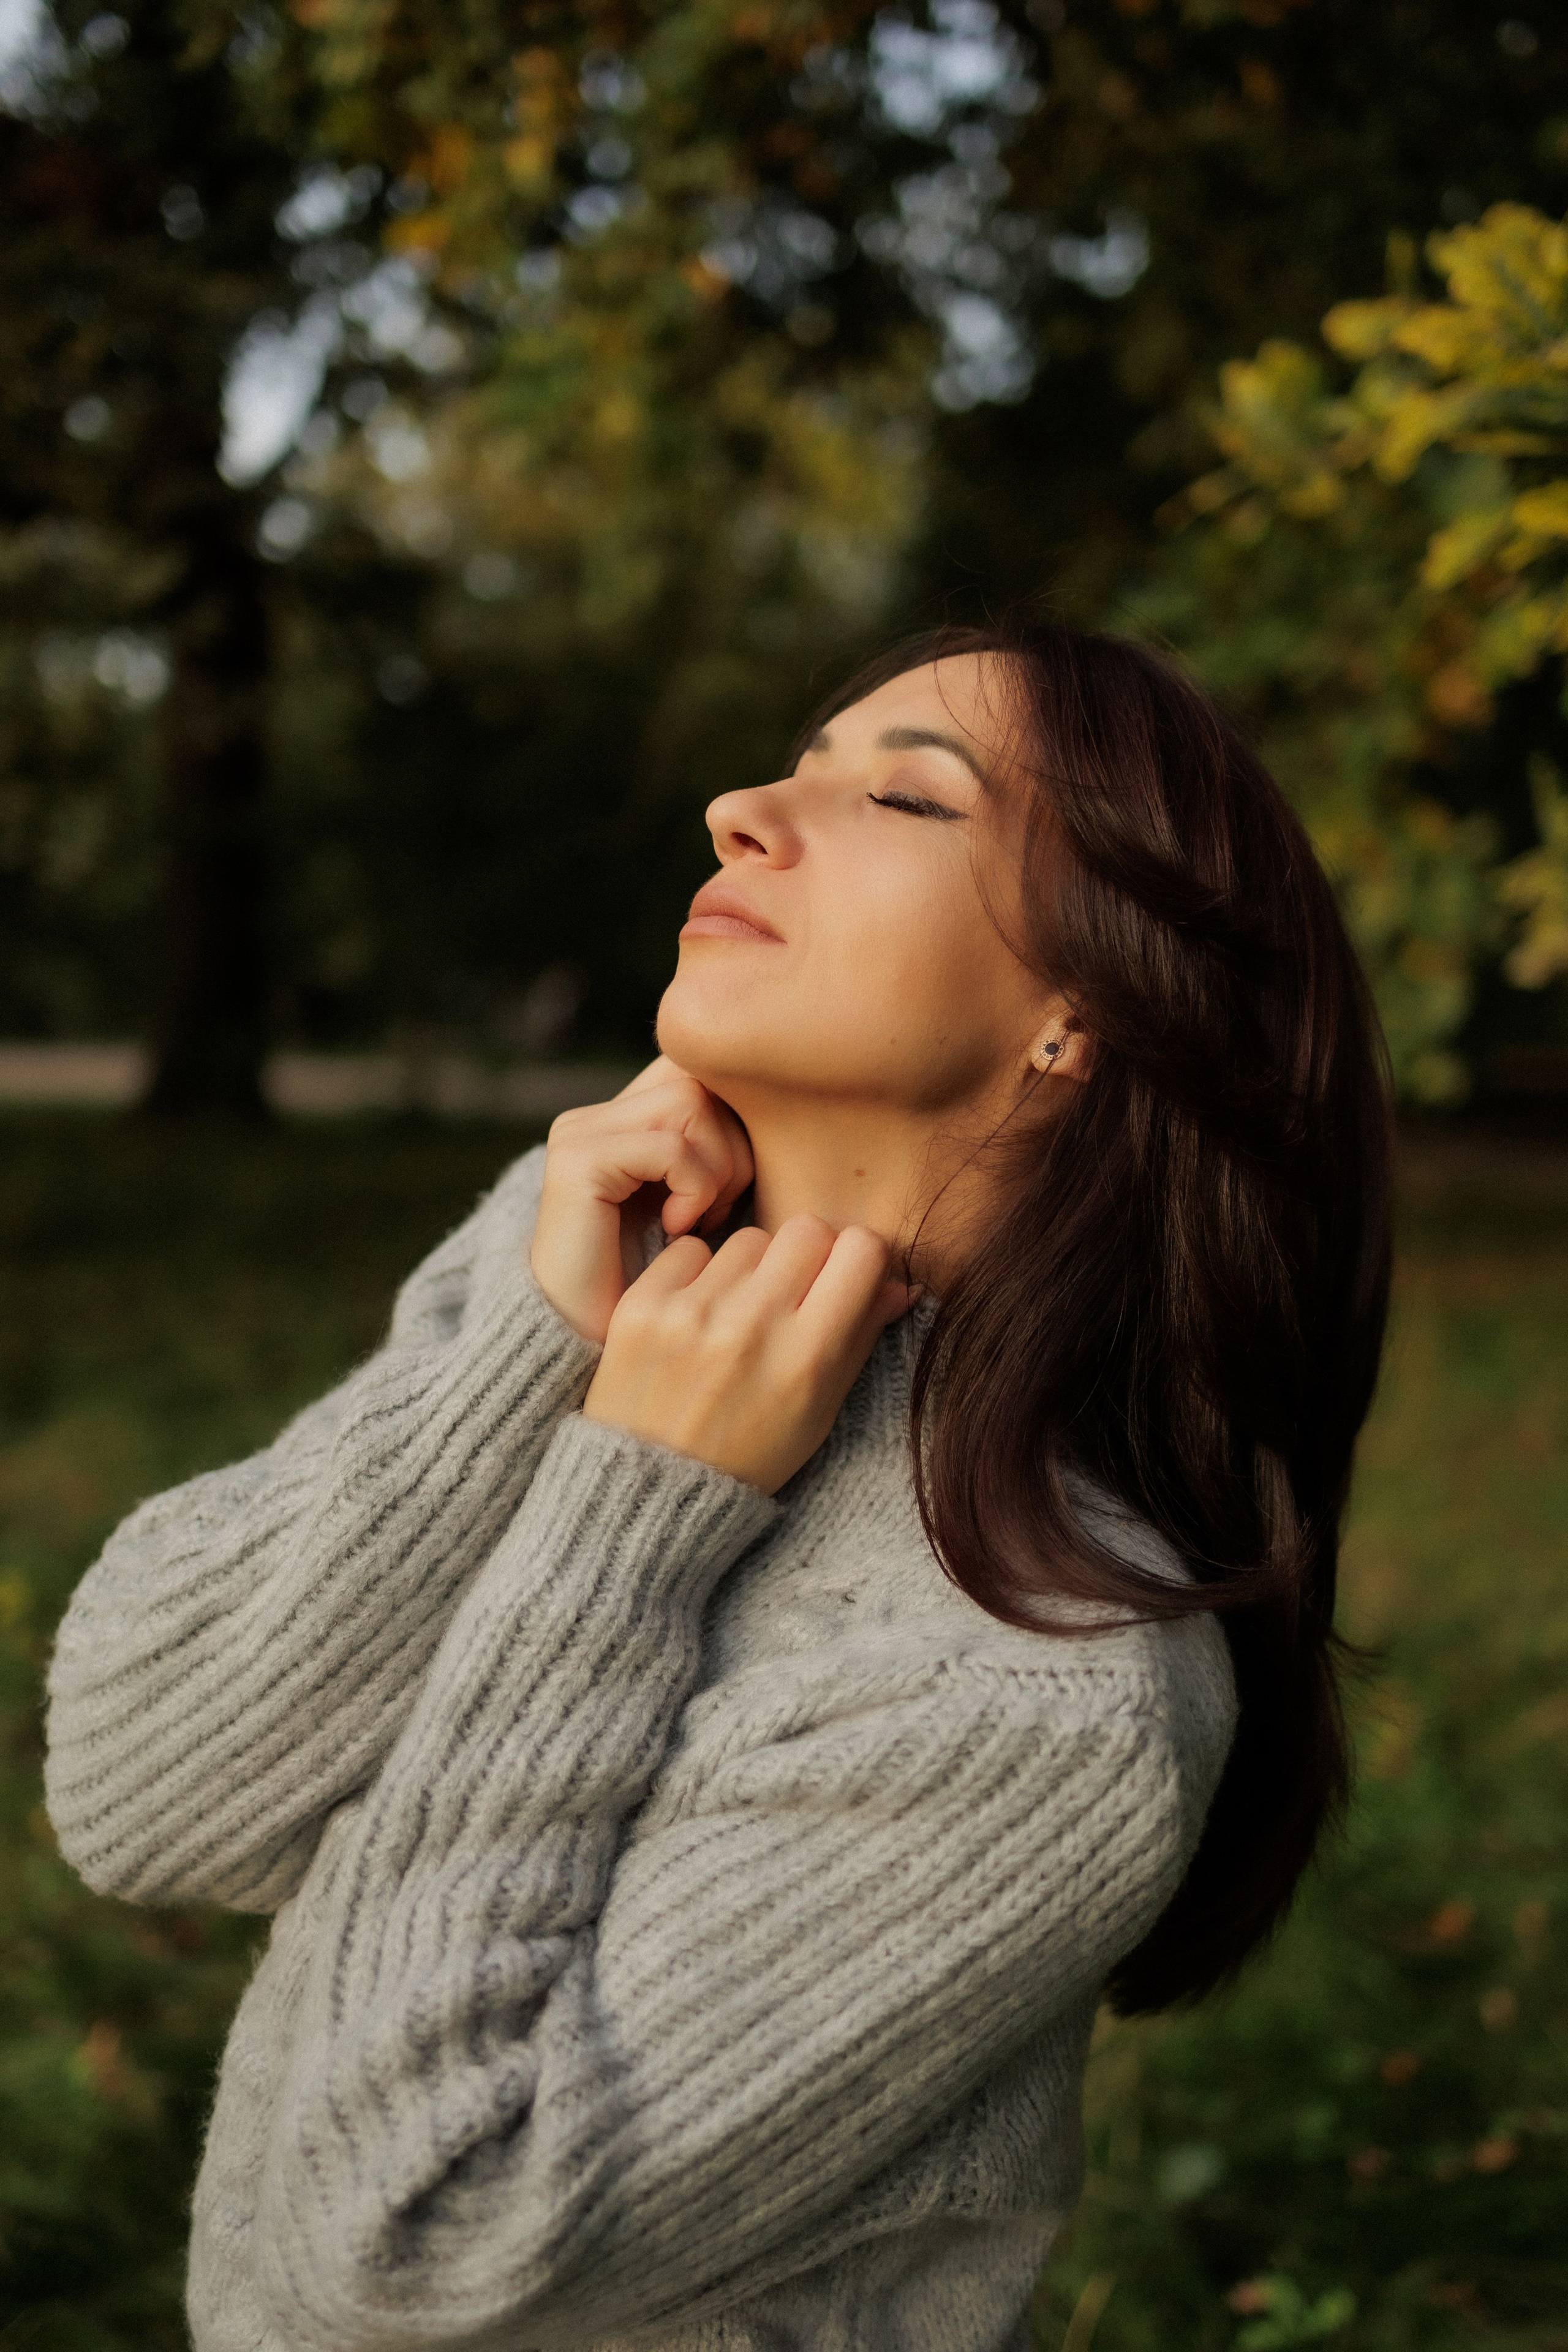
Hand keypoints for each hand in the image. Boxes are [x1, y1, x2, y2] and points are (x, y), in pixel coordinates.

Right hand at [531, 1058, 754, 1343]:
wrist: (598, 1351)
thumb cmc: (670, 1289)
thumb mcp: (711, 1208)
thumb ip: (730, 1155)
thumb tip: (802, 1112)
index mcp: (628, 1119)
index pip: (708, 1071)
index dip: (742, 1122)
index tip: (737, 1190)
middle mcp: (598, 1115)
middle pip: (705, 1078)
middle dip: (734, 1146)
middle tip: (720, 1210)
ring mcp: (581, 1133)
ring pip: (690, 1102)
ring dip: (717, 1168)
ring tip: (700, 1221)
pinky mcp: (577, 1161)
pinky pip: (669, 1147)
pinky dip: (692, 1188)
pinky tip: (678, 1231)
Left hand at [581, 1215, 919, 1493]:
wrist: (653, 1486)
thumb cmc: (749, 1452)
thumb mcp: (819, 1410)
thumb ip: (860, 1338)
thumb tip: (901, 1282)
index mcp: (807, 1357)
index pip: (862, 1249)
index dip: (859, 1259)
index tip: (844, 1279)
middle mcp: (752, 1327)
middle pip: (807, 1229)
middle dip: (808, 1255)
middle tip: (791, 1293)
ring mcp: (693, 1313)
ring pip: (749, 1238)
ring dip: (752, 1267)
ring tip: (736, 1315)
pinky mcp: (642, 1306)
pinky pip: (689, 1248)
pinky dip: (697, 1274)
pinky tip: (694, 1316)